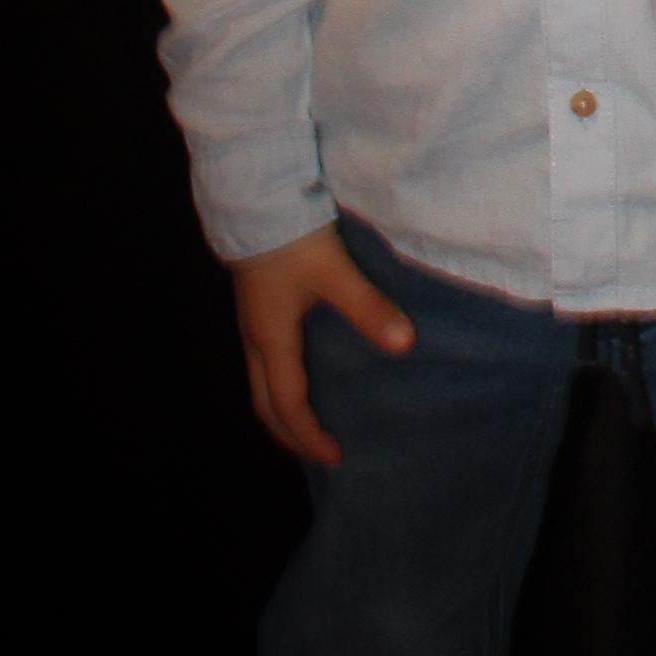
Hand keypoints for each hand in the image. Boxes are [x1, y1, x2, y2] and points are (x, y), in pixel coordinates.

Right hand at [231, 225, 412, 469]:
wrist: (257, 198)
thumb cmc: (294, 238)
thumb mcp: (335, 272)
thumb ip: (368, 308)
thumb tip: (404, 345)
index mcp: (273, 340)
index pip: (288, 405)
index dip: (309, 435)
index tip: (336, 457)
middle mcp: (255, 338)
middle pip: (264, 403)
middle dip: (289, 433)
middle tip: (319, 452)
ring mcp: (252, 322)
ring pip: (260, 382)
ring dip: (283, 408)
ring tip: (312, 421)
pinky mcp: (257, 305)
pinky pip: (265, 361)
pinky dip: (281, 381)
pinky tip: (306, 371)